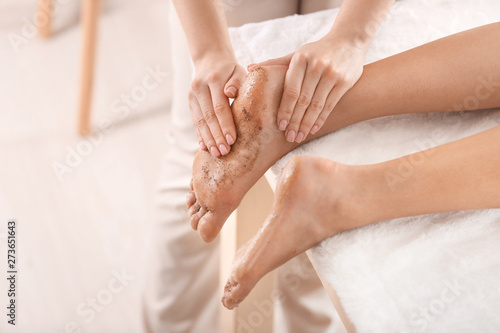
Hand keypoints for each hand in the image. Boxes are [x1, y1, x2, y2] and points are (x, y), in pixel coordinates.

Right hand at [190, 56, 245, 155]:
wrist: (211, 59)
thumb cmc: (230, 69)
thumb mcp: (238, 70)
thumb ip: (237, 81)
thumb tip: (230, 93)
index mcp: (213, 80)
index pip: (220, 107)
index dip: (225, 125)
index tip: (232, 140)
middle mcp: (199, 88)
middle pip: (208, 117)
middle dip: (216, 136)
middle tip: (224, 152)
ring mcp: (192, 95)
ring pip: (200, 121)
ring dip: (208, 139)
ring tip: (216, 153)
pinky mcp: (190, 102)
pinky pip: (195, 121)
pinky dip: (200, 135)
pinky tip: (204, 147)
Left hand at [249, 36, 366, 142]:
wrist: (349, 39)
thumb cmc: (318, 50)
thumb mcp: (298, 53)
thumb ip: (276, 63)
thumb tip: (250, 68)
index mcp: (301, 59)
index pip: (291, 90)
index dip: (285, 109)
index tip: (280, 125)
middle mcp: (316, 66)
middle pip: (303, 101)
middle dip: (295, 121)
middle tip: (289, 136)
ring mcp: (332, 74)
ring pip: (317, 105)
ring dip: (307, 124)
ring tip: (300, 136)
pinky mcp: (345, 81)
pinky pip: (330, 105)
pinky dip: (321, 119)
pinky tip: (313, 129)